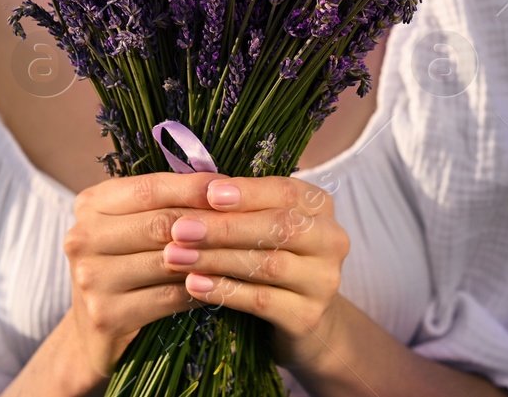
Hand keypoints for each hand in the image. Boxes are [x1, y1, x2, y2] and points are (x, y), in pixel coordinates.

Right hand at [58, 171, 221, 381]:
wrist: (95, 331)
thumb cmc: (127, 266)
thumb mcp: (134, 226)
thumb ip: (164, 202)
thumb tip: (223, 181)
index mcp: (90, 205)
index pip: (149, 188)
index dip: (193, 187)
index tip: (231, 186)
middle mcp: (81, 237)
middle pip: (159, 223)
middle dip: (207, 222)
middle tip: (246, 222)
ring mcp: (90, 278)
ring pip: (167, 261)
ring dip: (210, 257)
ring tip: (242, 252)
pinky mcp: (105, 315)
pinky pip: (169, 297)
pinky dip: (200, 290)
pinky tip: (221, 285)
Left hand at [163, 175, 351, 372]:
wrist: (303, 318)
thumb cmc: (272, 256)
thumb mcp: (264, 225)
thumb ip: (240, 206)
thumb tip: (190, 188)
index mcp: (320, 207)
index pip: (285, 191)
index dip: (247, 192)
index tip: (207, 194)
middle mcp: (331, 240)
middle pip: (279, 227)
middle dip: (224, 227)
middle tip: (179, 229)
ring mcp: (323, 281)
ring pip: (267, 265)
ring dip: (216, 259)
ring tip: (176, 257)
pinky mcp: (308, 317)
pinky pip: (262, 301)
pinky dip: (224, 291)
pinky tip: (194, 285)